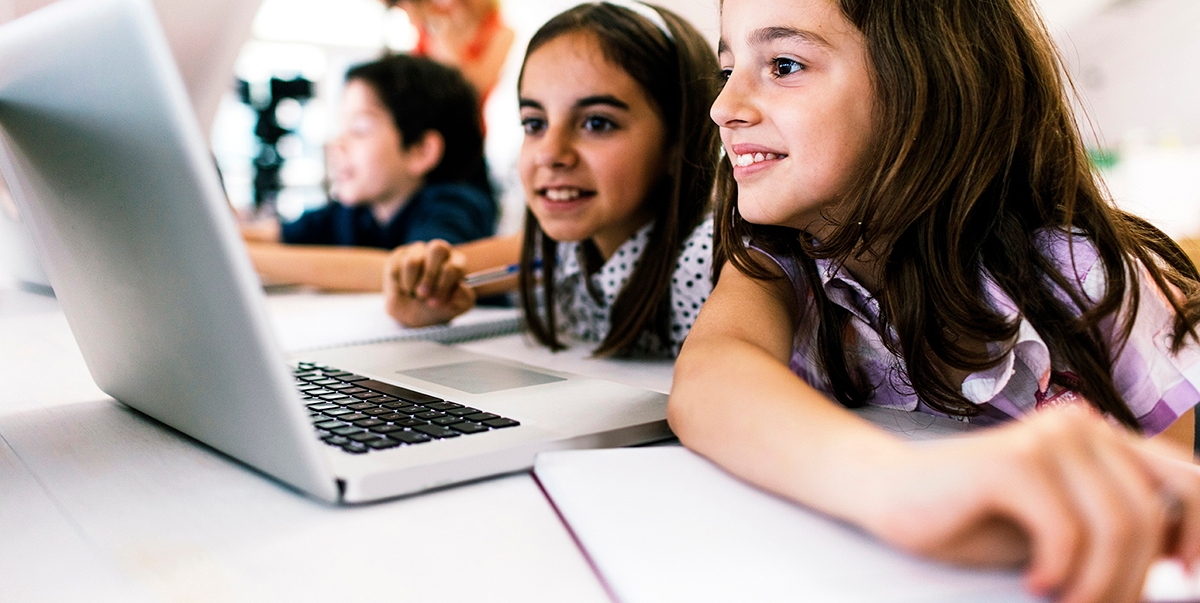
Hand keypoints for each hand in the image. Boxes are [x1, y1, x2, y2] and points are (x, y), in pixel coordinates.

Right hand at [383, 239, 475, 326]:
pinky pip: (397, 266)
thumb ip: (461, 300)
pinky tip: (405, 288)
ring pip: (413, 261)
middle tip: (422, 295)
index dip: (444, 285)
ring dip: (411, 284)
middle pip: (438, 249)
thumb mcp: (452, 309)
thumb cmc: (435, 308)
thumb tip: (458, 291)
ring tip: (414, 294)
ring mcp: (420, 251)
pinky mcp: (401, 254)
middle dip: (429, 276)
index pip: (454, 267)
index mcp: (458, 265)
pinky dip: (399, 283)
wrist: (407, 310)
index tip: (435, 303)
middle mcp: (441, 254)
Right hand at [858, 404, 1199, 602]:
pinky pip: (1068, 532)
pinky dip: (1058, 572)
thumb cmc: (973, 517)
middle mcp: (1081, 425)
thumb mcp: (1061, 528)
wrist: (890, 495)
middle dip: (1133, 579)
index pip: (1190, 479)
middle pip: (1151, 514)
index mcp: (1100, 437)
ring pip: (1117, 526)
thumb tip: (1181, 565)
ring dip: (1098, 583)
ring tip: (1065, 601)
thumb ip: (1114, 528)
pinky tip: (1033, 582)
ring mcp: (1046, 437)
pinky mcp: (1012, 461)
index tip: (1184, 580)